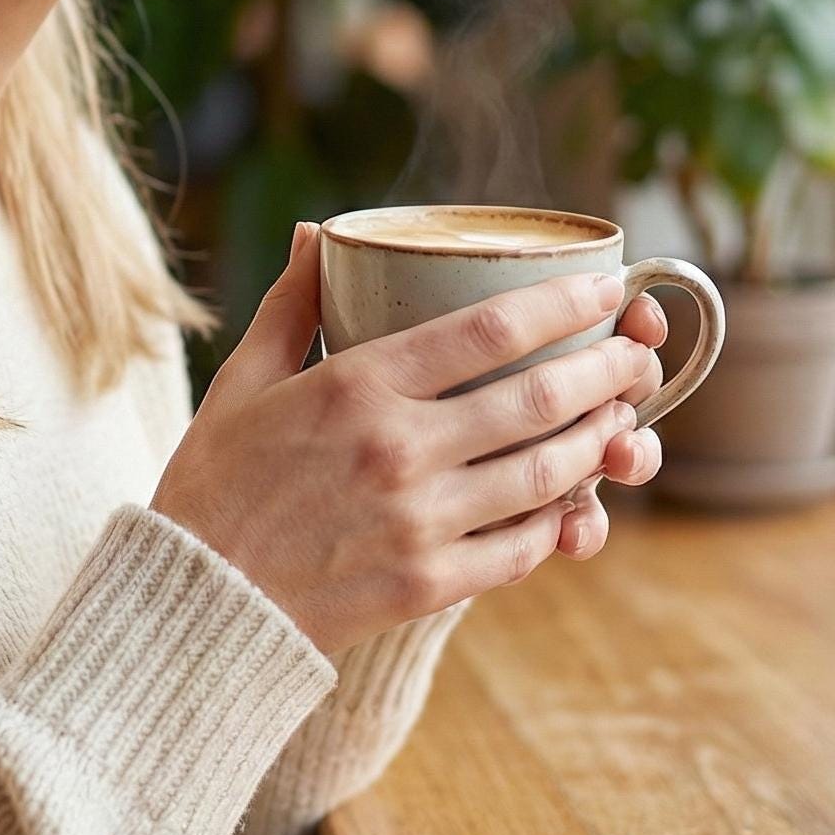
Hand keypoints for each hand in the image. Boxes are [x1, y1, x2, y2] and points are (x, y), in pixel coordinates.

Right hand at [149, 224, 667, 652]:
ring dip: (598, 441)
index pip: (487, 329)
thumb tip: (323, 234)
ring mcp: (420, 521)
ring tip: (623, 418)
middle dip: (606, 370)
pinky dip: (560, 520)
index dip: (561, 302)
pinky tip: (575, 498)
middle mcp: (398, 450)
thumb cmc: (215, 481)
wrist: (195, 600)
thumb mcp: (242, 379)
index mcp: (355, 386)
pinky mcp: (429, 584)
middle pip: (536, 399)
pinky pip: (522, 546)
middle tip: (639, 353)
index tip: (603, 285)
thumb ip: (293, 304)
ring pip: (545, 473)